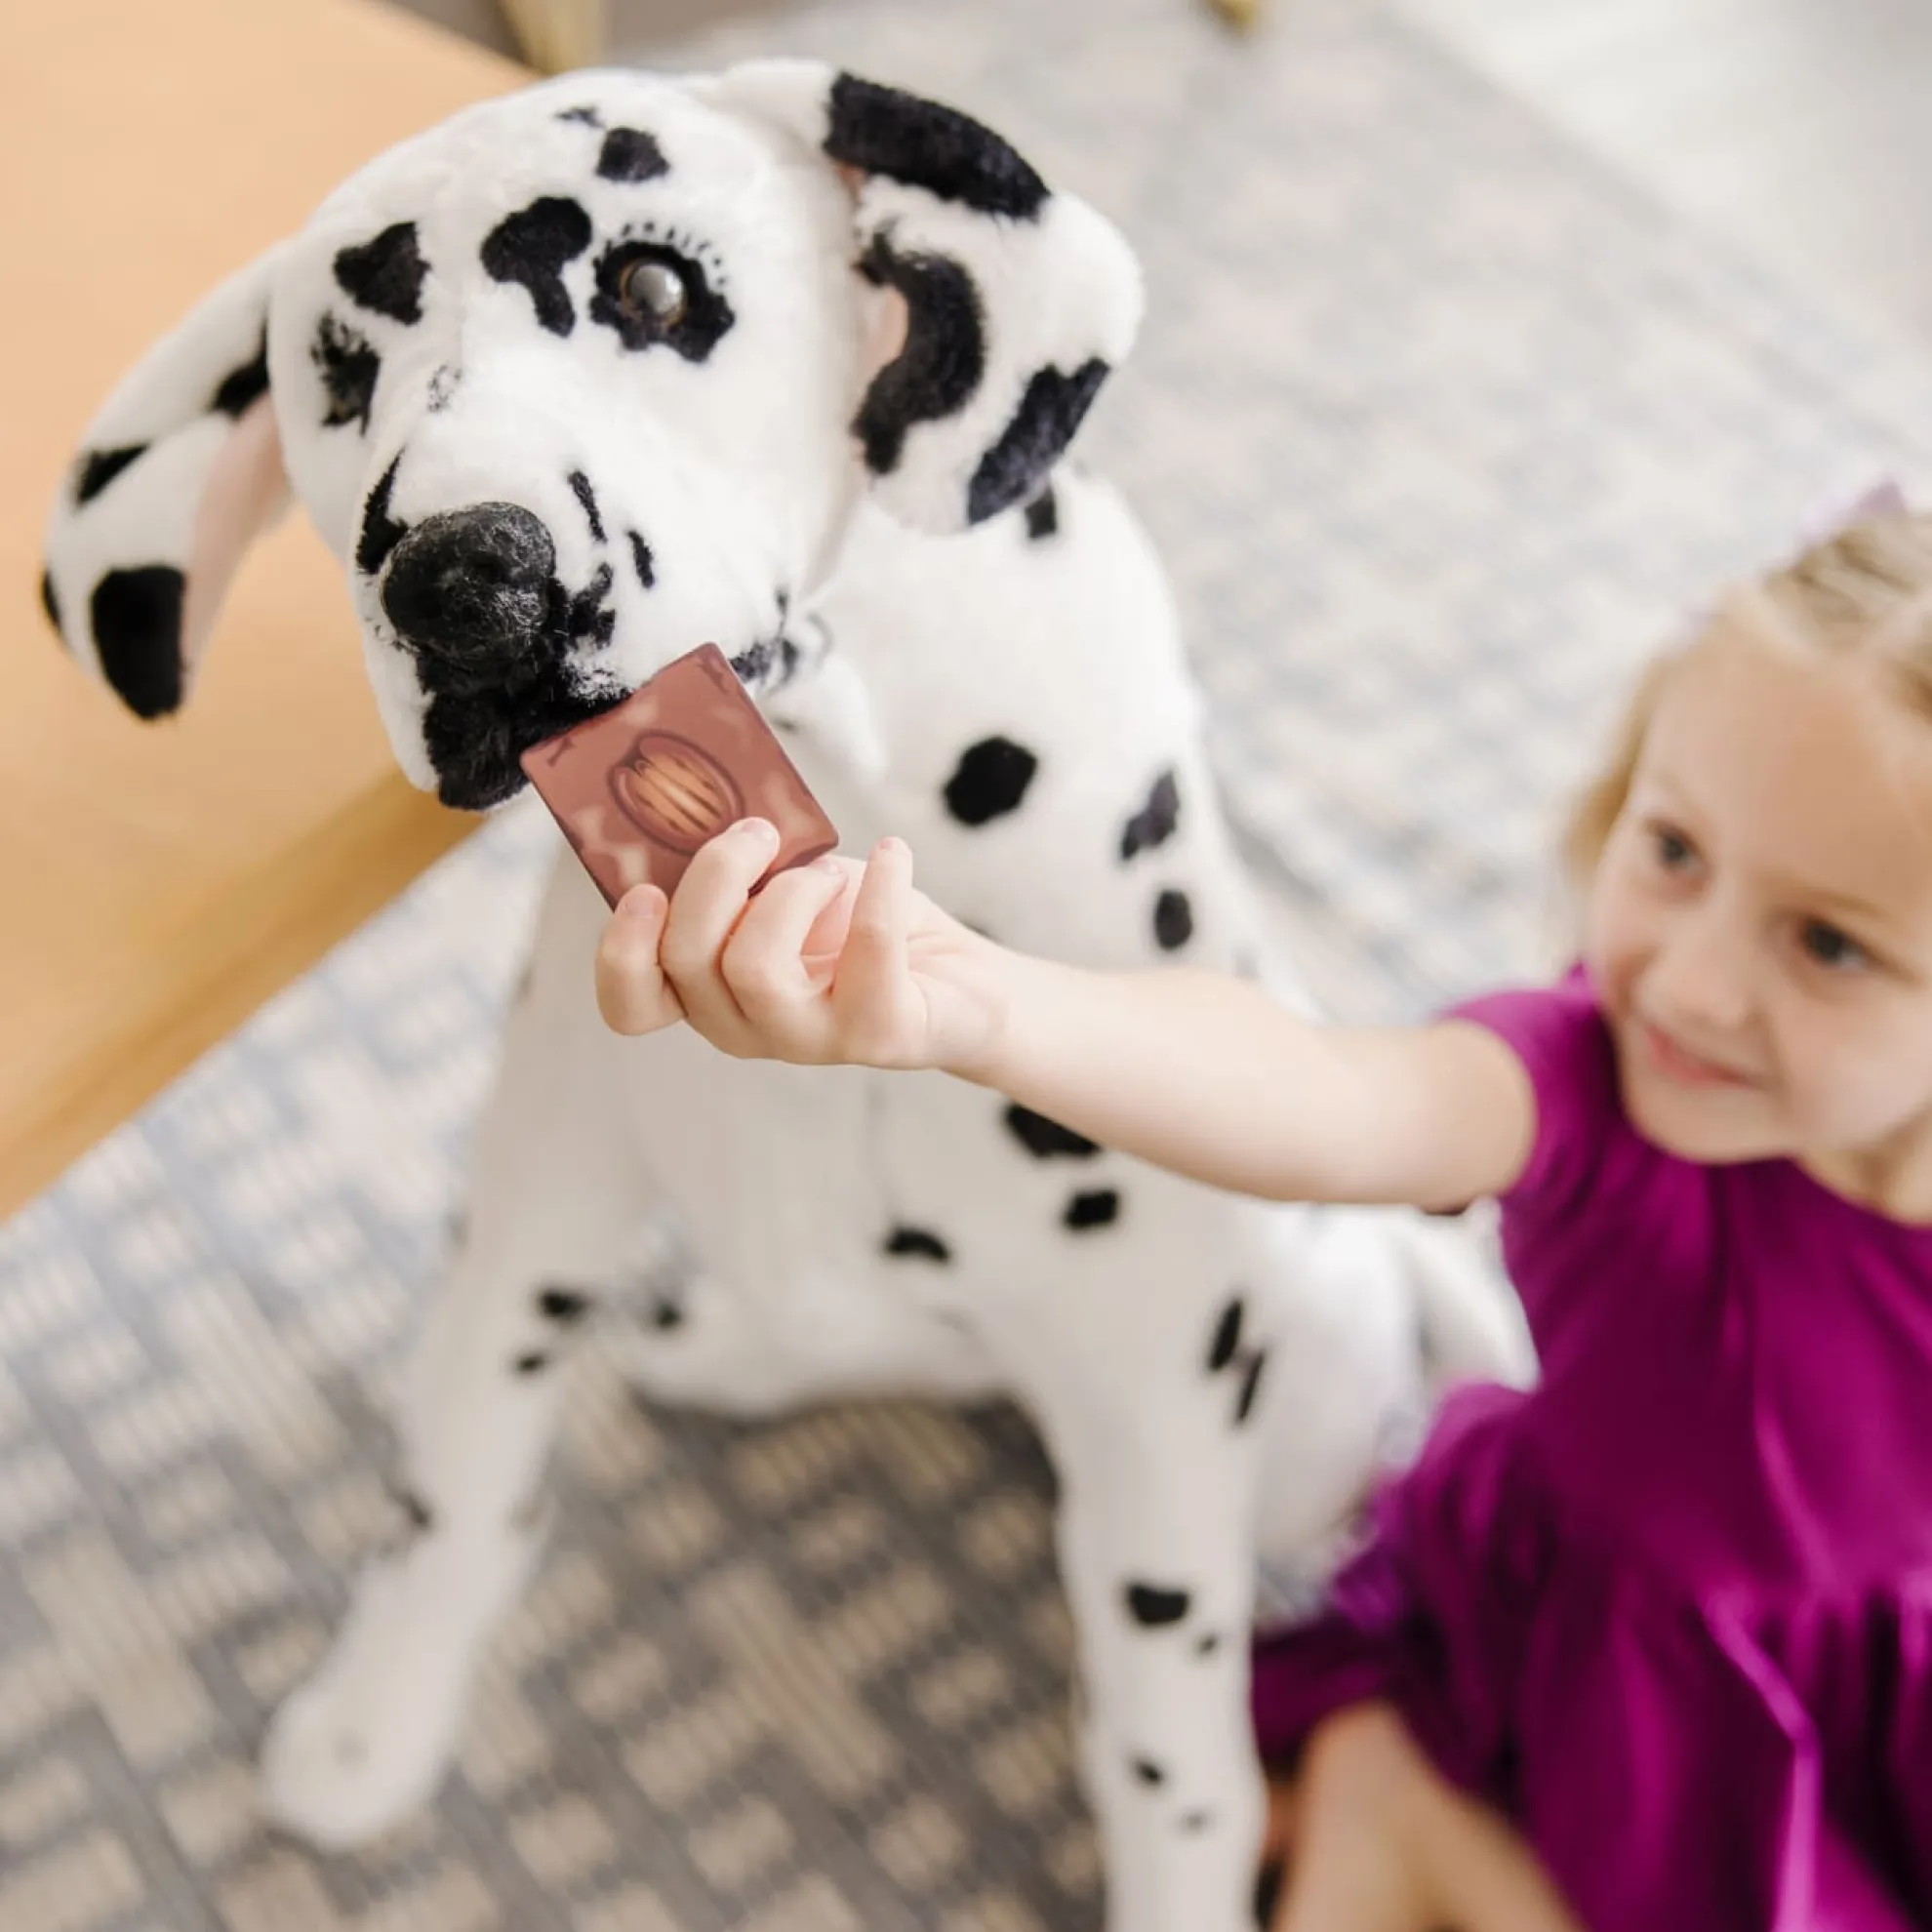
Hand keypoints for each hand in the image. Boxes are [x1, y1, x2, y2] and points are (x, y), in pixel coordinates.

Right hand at [594, 817, 1010, 1075]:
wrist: (955, 977)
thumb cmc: (856, 927)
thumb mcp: (782, 890)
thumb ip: (738, 873)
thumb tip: (710, 809)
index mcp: (708, 994)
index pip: (632, 1007)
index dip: (622, 954)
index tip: (646, 891)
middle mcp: (746, 1028)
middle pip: (689, 960)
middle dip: (717, 874)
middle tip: (760, 832)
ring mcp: (811, 1040)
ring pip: (755, 966)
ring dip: (792, 890)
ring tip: (829, 869)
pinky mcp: (880, 1034)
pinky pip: (866, 950)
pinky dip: (881, 884)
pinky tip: (894, 853)